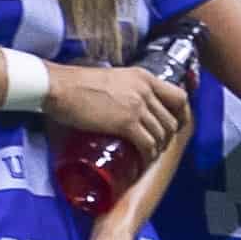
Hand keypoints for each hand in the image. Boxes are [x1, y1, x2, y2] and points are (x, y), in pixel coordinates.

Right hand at [49, 60, 188, 157]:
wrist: (59, 87)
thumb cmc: (76, 83)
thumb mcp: (112, 78)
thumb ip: (124, 88)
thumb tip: (124, 105)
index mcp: (144, 77)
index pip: (179, 97)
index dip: (181, 116)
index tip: (175, 127)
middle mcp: (145, 90)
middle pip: (171, 120)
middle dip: (166, 138)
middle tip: (155, 146)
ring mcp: (137, 107)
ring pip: (161, 135)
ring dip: (156, 149)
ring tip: (146, 156)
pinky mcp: (126, 123)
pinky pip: (147, 145)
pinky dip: (147, 157)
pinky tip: (141, 162)